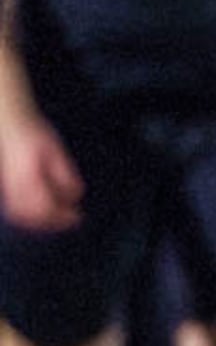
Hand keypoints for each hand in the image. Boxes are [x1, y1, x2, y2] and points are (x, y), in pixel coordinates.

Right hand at [0, 113, 81, 232]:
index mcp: (26, 176)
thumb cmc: (32, 133)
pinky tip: (45, 209)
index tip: (78, 216)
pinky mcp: (4, 187)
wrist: (8, 124)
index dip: (62, 216)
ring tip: (60, 215)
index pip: (44, 206)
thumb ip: (65, 174)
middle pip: (31, 215)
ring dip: (41, 220)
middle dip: (53, 221)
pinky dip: (30, 215)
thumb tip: (75, 195)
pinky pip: (13, 208)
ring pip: (19, 214)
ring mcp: (5, 187)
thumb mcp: (55, 151)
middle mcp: (12, 184)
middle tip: (71, 218)